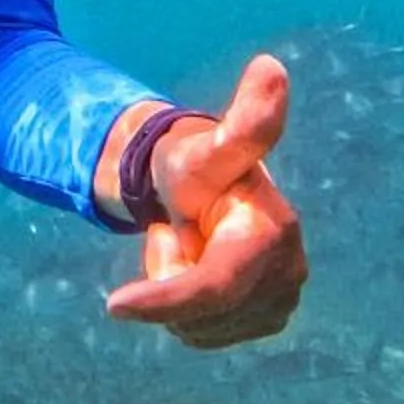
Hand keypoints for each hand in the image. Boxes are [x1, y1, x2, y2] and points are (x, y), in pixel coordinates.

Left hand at [103, 55, 306, 350]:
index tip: (113, 305)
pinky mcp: (268, 319)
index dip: (166, 299)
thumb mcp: (205, 147)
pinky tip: (196, 271)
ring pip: (199, 329)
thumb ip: (242, 121)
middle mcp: (290, 272)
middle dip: (171, 278)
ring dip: (178, 294)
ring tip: (188, 247)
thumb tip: (271, 67)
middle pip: (202, 314)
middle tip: (177, 232)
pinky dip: (188, 311)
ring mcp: (283, 301)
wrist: (203, 191)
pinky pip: (203, 335)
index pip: (214, 285)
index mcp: (275, 231)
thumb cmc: (197, 166)